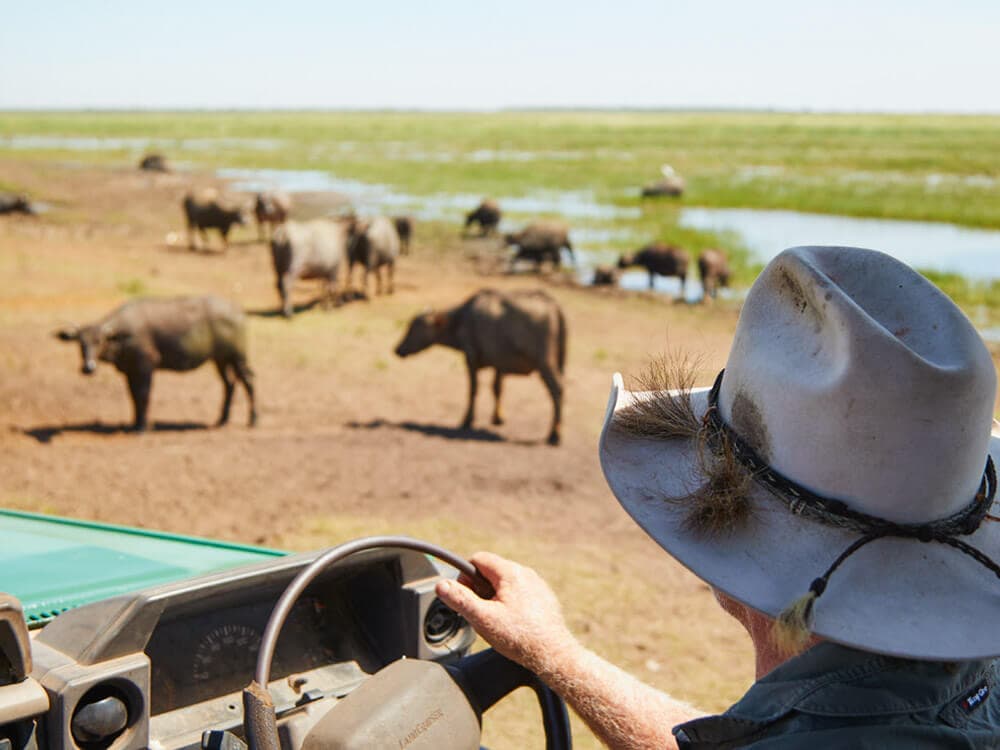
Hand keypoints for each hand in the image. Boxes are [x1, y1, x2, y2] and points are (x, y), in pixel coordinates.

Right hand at [435, 552, 579, 676]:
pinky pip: (520, 594)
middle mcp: (526, 573)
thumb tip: (442, 585)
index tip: (464, 597)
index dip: (465, 577)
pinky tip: (513, 625)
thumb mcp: (482, 619)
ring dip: (495, 598)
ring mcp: (537, 585)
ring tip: (497, 622)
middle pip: (491, 572)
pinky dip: (511, 605)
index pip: (478, 559)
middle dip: (480, 590)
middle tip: (480, 613)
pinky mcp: (544, 599)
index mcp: (510, 572)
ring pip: (506, 584)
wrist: (553, 655)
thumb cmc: (520, 638)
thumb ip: (460, 599)